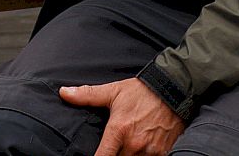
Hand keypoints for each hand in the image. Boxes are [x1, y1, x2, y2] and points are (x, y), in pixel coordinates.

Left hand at [59, 78, 184, 155]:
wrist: (174, 89)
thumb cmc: (141, 91)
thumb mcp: (113, 91)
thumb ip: (87, 95)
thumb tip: (64, 93)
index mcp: (118, 130)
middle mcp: (134, 144)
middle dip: (115, 155)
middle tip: (116, 145)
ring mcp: (150, 151)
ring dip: (130, 155)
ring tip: (129, 145)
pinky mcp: (163, 153)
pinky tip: (142, 148)